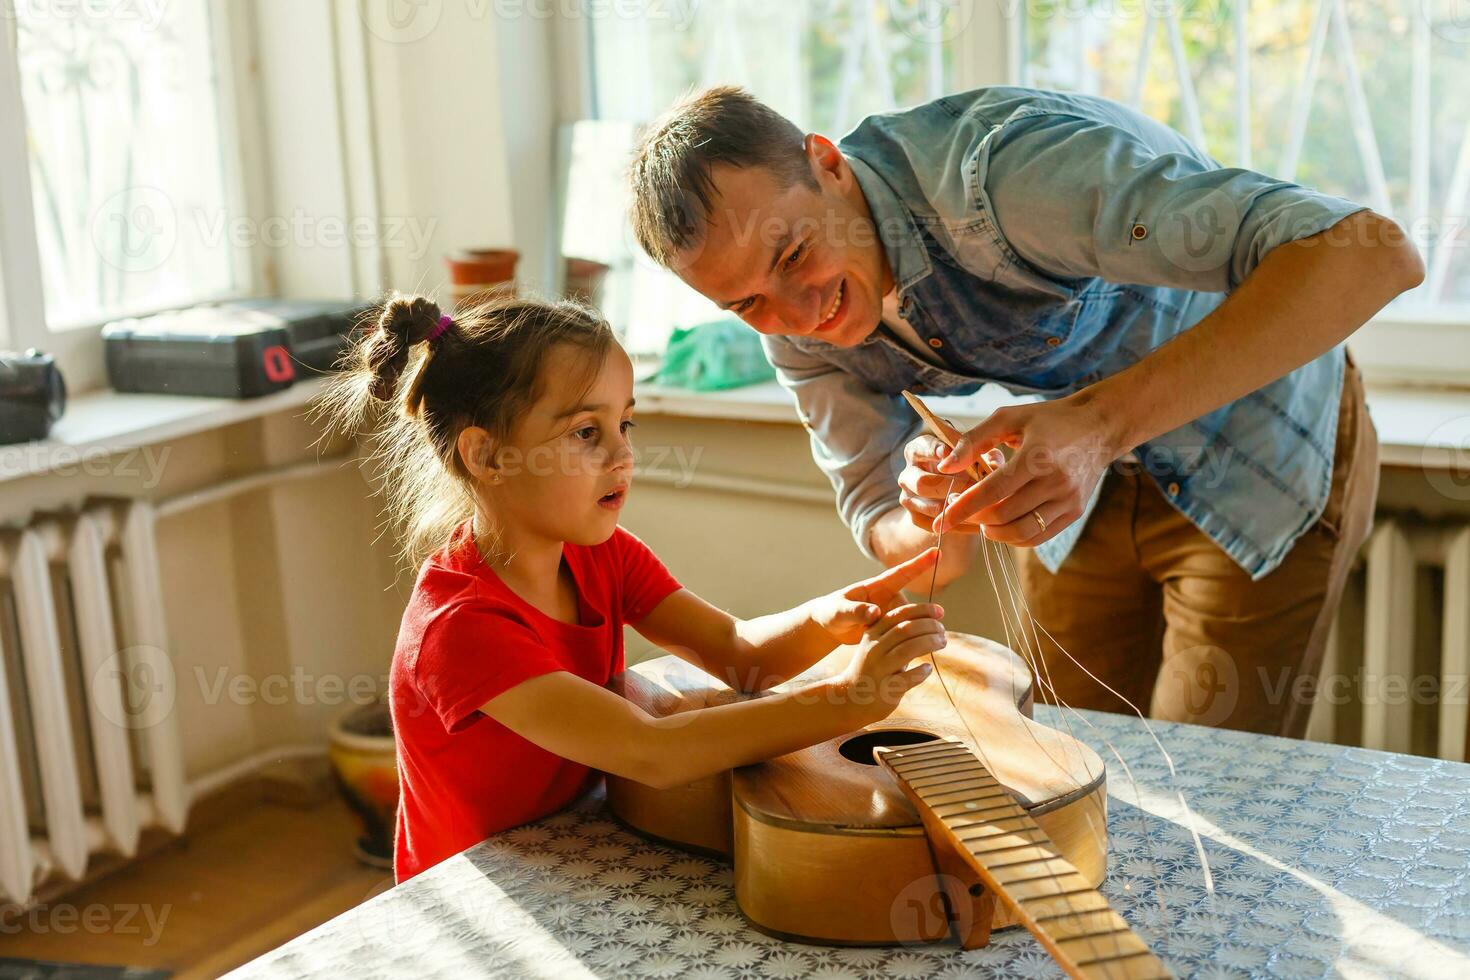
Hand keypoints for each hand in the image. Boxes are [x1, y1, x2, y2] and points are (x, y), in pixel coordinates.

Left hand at [808, 548, 940, 644]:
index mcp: (877, 587)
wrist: (830, 626)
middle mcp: (887, 597)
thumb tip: (876, 612)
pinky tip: (892, 648)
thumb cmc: (831, 612)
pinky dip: (902, 639)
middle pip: (911, 605)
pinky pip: (903, 632)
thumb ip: (856, 611)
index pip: (902, 573)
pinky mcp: (890, 626)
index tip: (937, 552)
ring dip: (908, 630)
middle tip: (922, 621)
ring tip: (885, 639)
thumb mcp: (840, 611)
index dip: (920, 563)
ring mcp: (890, 612)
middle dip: (920, 614)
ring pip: (910, 621)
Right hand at [840, 602, 946, 722]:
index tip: (940, 611)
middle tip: (942, 630)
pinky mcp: (885, 689)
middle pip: (906, 629)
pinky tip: (927, 668)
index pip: (899, 614)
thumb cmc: (872, 669)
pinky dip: (921, 671)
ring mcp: (879, 669)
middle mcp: (874, 649)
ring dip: (929, 643)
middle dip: (929, 626)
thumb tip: (931, 619)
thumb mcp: (877, 645)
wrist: (850, 698)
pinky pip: (908, 678)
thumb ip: (897, 633)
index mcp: (873, 634)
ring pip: (908, 650)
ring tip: (942, 642)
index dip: (922, 610)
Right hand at [898, 430, 1001, 535]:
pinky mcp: (915, 518)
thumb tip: (994, 466)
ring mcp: (908, 498)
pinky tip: (979, 522)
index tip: (947, 452)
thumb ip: (986, 455)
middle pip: (922, 482)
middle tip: (976, 487)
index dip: (934, 451)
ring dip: (957, 508)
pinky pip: (937, 525)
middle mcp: (908, 474)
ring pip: (931, 507)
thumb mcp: (979, 456)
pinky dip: (960, 524)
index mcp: (917, 451)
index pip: (921, 448)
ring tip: (981, 506)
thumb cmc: (968, 466)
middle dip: (951, 486)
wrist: (953, 495)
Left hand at [934, 394, 1116, 545]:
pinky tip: (1000, 525)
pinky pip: (1038, 537)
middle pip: (1003, 515)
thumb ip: (973, 441)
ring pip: (1020, 532)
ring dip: (992, 532)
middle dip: (973, 518)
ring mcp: (1068, 500)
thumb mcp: (1009, 418)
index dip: (963, 508)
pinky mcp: (1075, 512)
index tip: (940, 521)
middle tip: (957, 510)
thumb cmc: (1049, 419)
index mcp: (1037, 456)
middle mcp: (1056, 482)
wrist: (1099, 427)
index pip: (992, 491)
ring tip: (979, 519)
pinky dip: (1014, 537)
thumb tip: (945, 467)